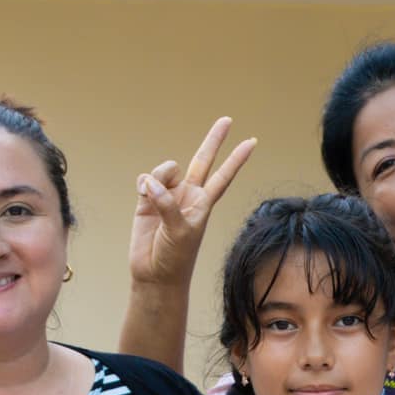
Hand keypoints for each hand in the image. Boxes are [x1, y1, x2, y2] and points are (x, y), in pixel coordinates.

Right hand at [128, 117, 256, 288]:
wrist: (155, 274)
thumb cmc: (175, 258)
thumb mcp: (179, 232)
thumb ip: (168, 205)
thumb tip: (151, 182)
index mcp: (204, 203)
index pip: (224, 175)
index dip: (237, 158)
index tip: (252, 141)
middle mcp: (188, 195)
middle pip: (203, 160)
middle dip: (214, 140)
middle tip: (227, 120)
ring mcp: (168, 195)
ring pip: (165, 169)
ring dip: (158, 176)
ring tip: (152, 196)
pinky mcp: (147, 199)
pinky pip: (146, 179)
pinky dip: (144, 184)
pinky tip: (142, 194)